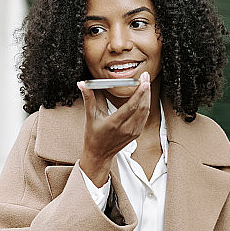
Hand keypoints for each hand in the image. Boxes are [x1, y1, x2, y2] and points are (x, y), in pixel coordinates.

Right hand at [77, 72, 150, 186]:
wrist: (99, 154)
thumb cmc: (93, 136)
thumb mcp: (90, 117)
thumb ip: (88, 98)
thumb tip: (82, 84)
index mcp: (114, 124)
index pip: (131, 107)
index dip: (139, 93)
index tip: (143, 82)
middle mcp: (126, 129)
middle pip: (141, 107)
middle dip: (145, 90)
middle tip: (145, 76)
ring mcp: (133, 132)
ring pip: (145, 111)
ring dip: (147, 96)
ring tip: (146, 82)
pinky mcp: (136, 133)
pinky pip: (144, 116)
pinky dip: (145, 105)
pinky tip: (144, 95)